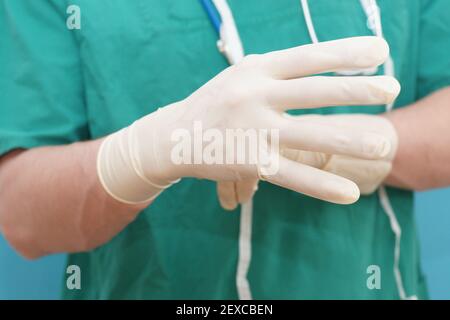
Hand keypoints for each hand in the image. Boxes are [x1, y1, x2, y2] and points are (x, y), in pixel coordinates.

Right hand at [97, 36, 399, 204]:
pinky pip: (293, 176)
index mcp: (254, 69)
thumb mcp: (242, 75)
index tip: (379, 52)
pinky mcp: (250, 164)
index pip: (307, 57)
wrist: (173, 136)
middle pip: (313, 92)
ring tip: (383, 144)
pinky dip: (322, 186)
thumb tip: (324, 63)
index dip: (345, 53)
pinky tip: (349, 194)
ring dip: (349, 139)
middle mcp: (254, 96)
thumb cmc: (216, 103)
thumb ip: (277, 70)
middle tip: (390, 89)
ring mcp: (253, 131)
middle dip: (356, 90)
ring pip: (309, 135)